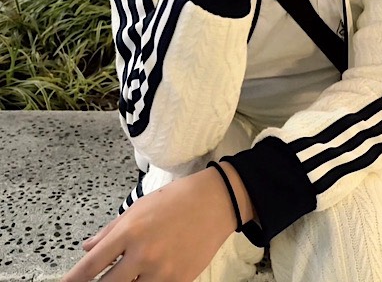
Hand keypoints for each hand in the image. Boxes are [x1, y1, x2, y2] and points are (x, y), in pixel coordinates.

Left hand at [62, 164, 251, 281]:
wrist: (215, 202)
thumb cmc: (176, 199)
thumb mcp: (139, 207)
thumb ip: (111, 230)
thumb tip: (87, 247)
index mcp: (130, 231)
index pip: (92, 265)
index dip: (74, 280)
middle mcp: (143, 253)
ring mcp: (162, 271)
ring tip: (125, 277)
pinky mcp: (180, 281)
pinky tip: (146, 278)